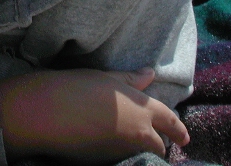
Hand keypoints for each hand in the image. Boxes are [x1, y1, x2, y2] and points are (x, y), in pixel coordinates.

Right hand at [0, 67, 188, 162]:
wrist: (45, 114)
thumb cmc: (75, 87)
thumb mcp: (104, 78)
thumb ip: (129, 80)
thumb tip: (149, 74)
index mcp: (142, 109)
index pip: (169, 120)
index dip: (178, 129)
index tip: (184, 137)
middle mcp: (137, 133)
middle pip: (158, 144)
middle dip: (159, 143)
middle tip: (156, 141)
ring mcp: (120, 151)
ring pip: (137, 151)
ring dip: (136, 147)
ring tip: (123, 136)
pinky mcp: (102, 163)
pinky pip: (117, 157)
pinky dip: (115, 150)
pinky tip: (101, 141)